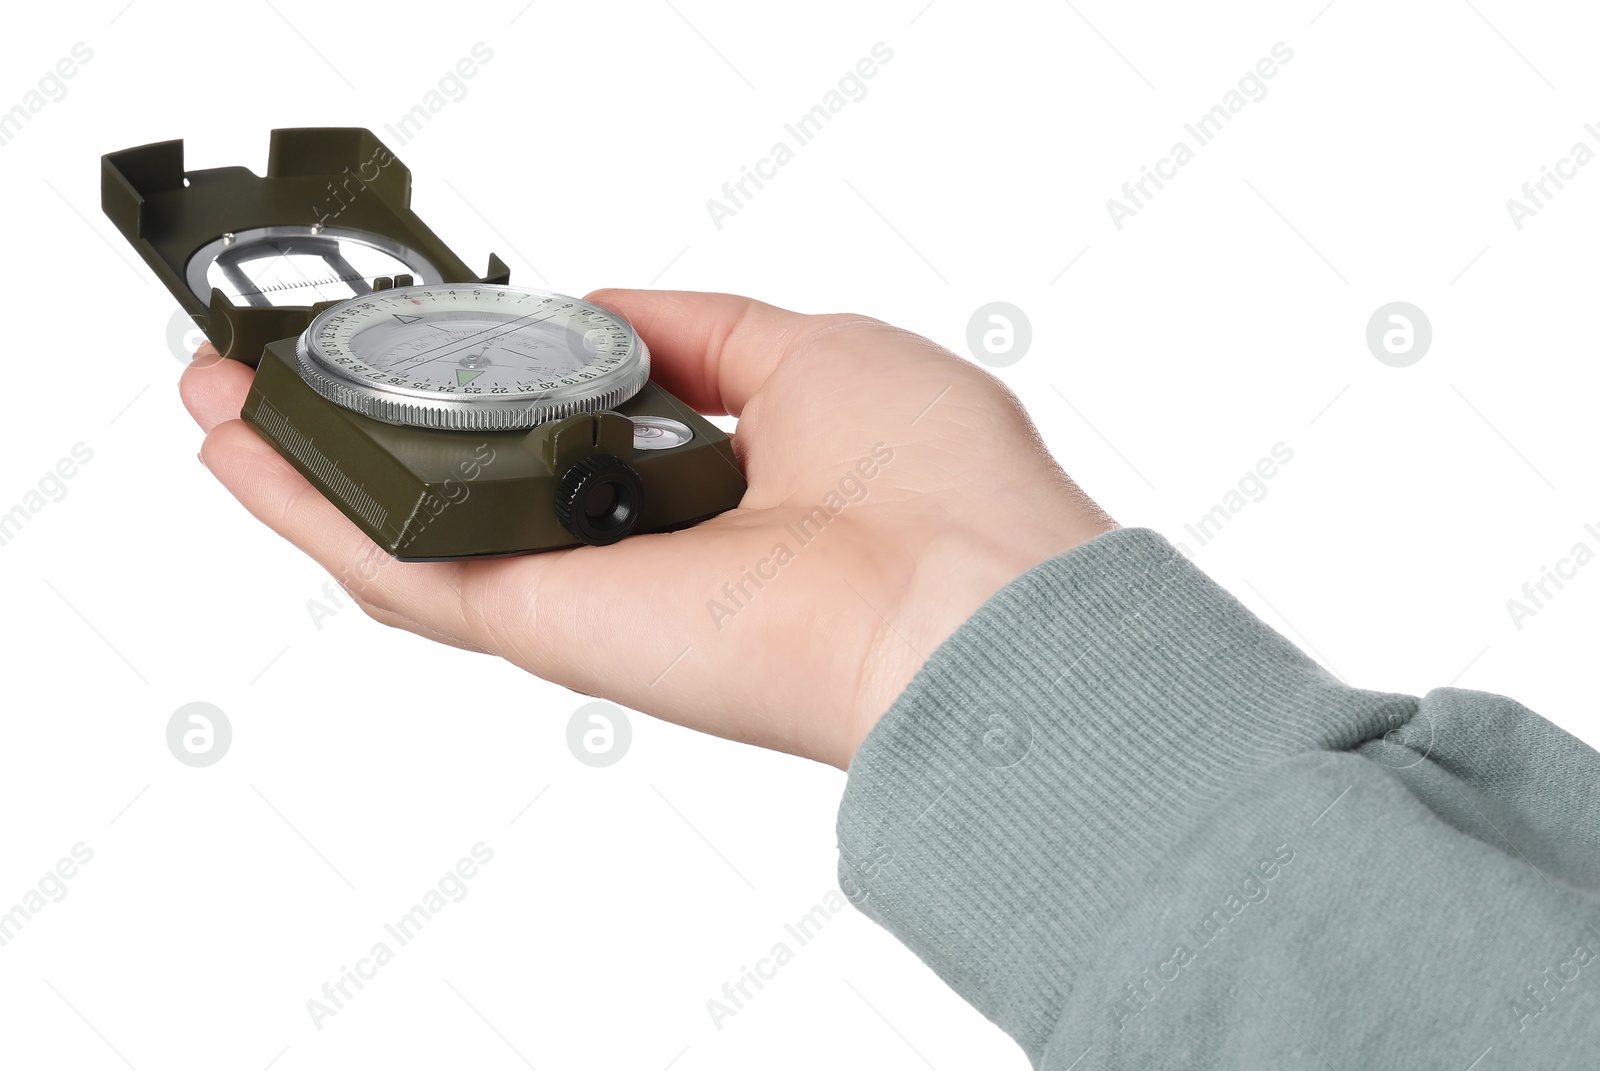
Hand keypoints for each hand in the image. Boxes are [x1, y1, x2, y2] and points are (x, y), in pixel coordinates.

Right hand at [179, 290, 1115, 767]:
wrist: (958, 604)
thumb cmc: (933, 482)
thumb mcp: (811, 352)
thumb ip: (699, 333)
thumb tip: (607, 308)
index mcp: (710, 488)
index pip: (572, 443)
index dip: (491, 388)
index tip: (424, 338)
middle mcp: (636, 553)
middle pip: (474, 498)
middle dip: (378, 438)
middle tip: (286, 379)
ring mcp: (582, 595)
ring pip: (413, 537)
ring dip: (309, 469)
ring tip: (224, 405)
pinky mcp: (544, 626)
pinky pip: (401, 570)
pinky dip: (311, 513)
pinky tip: (244, 454)